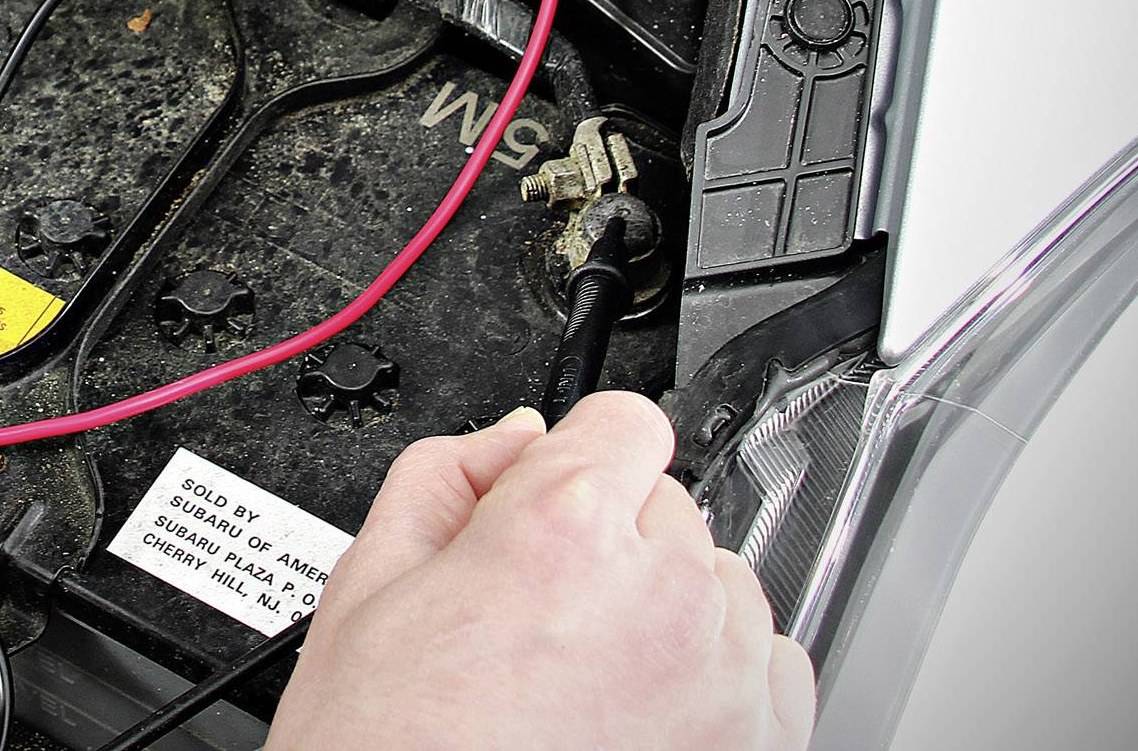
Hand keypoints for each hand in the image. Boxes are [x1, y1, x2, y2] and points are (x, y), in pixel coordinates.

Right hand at [266, 394, 814, 750]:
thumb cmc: (388, 749)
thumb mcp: (367, 589)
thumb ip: (442, 479)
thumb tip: (511, 440)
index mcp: (561, 525)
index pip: (623, 419)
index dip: (572, 459)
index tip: (549, 500)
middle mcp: (660, 590)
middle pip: (665, 504)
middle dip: (609, 539)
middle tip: (539, 612)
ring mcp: (720, 673)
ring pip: (719, 579)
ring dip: (667, 606)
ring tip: (586, 673)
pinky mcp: (760, 743)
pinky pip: (770, 663)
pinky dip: (719, 674)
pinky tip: (642, 709)